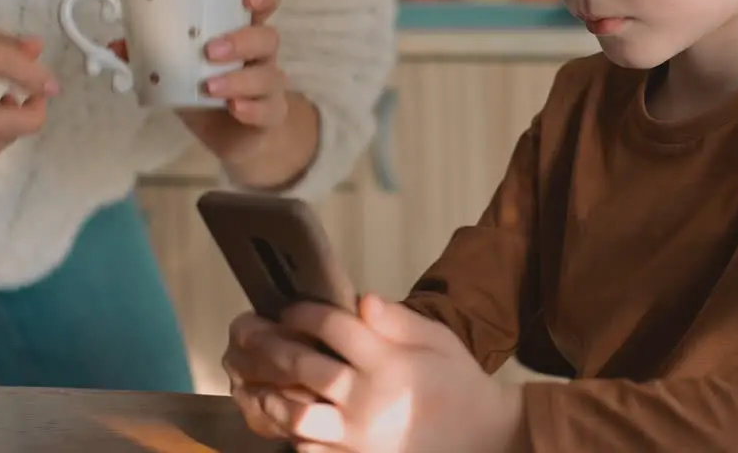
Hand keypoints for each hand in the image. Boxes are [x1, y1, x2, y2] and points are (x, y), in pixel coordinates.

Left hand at [109, 0, 288, 160]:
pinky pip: (268, 109)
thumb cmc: (207, 92)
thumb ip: (151, 56)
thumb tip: (115, 45)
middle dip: (241, 41)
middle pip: (268, 38)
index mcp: (242, 33)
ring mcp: (269, 86)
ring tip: (210, 86)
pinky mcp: (270, 115)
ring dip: (239, 79)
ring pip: (269, 76)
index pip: (265, 4)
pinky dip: (251, 108)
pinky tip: (234, 108)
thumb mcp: (179, 72)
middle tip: (209, 51)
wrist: (234, 136)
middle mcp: (261, 56)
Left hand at [224, 296, 524, 452]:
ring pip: (295, 414)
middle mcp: (367, 399)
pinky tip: (287, 417)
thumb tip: (361, 298)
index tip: (289, 308)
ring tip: (258, 380)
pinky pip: (310, 449)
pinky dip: (292, 433)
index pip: (332, 326)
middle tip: (253, 334)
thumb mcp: (439, 340)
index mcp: (387, 363)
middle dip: (271, 345)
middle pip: (302, 366)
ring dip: (271, 393)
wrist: (484, 438)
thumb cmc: (459, 383)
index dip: (304, 312)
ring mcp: (357, 436)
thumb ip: (398, 320)